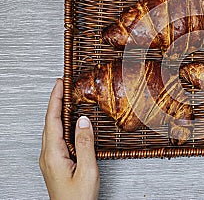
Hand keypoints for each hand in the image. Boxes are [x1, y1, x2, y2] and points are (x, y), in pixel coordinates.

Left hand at [39, 79, 99, 199]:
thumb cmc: (78, 198)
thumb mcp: (88, 170)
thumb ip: (85, 144)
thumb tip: (83, 121)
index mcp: (53, 154)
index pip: (52, 119)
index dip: (55, 99)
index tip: (59, 83)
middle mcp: (47, 155)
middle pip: (49, 122)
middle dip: (55, 101)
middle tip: (63, 86)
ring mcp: (49, 160)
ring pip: (51, 129)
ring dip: (57, 112)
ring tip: (65, 99)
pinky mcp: (55, 163)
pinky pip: (55, 137)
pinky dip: (60, 124)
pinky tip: (68, 123)